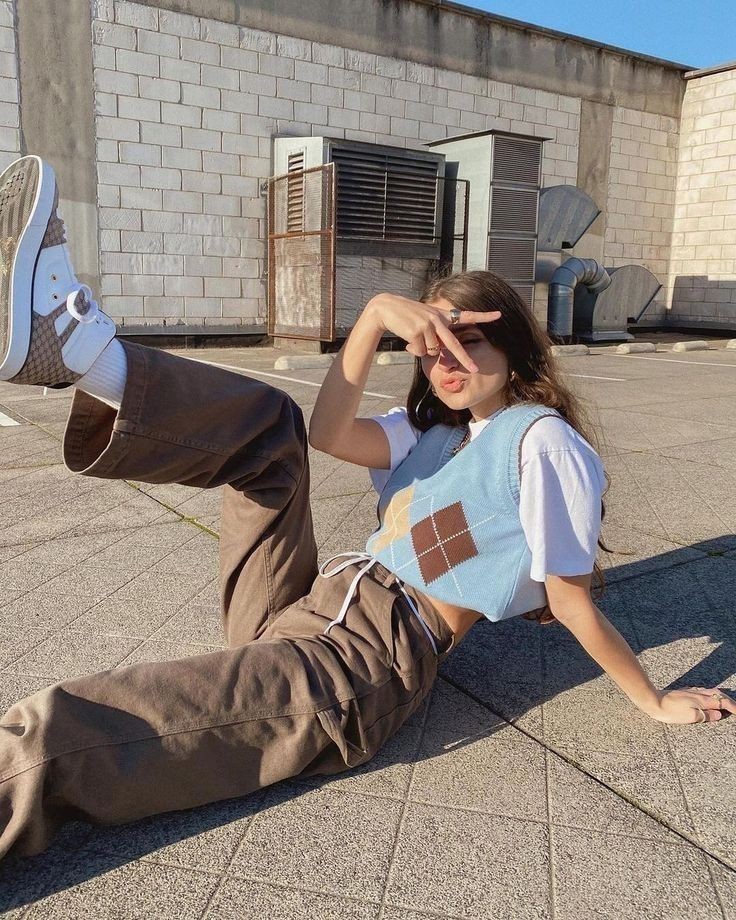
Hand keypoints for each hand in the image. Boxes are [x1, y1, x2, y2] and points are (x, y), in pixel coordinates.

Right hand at [365, 293, 500, 372]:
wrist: (386, 308)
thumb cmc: (406, 317)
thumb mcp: (424, 322)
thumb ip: (435, 335)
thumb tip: (437, 353)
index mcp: (442, 316)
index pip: (467, 315)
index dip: (484, 316)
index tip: (499, 315)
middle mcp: (438, 319)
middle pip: (454, 344)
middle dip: (465, 359)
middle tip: (475, 369)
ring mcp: (428, 325)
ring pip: (431, 351)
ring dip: (421, 349)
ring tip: (412, 336)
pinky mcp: (418, 331)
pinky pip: (419, 352)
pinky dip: (413, 350)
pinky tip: (407, 338)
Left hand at [649, 686, 734, 723]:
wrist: (653, 701)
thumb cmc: (671, 711)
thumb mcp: (691, 717)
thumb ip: (706, 715)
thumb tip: (719, 714)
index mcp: (702, 700)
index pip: (722, 702)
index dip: (732, 707)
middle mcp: (698, 694)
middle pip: (718, 694)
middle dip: (728, 700)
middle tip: (734, 708)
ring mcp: (691, 691)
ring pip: (710, 691)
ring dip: (720, 696)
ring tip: (725, 702)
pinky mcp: (684, 692)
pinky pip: (702, 691)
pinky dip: (710, 694)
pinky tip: (707, 697)